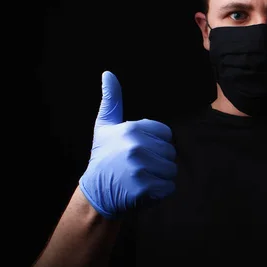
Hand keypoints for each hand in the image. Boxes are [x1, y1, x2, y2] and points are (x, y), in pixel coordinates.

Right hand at [79, 71, 176, 218]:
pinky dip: (160, 192)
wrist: (95, 193)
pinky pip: (169, 187)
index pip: (166, 134)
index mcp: (131, 128)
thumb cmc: (104, 156)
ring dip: (160, 177)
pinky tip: (143, 191)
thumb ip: (111, 99)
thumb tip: (108, 73)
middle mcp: (135, 146)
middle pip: (170, 152)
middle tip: (138, 167)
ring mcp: (139, 168)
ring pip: (171, 170)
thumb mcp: (105, 126)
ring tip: (141, 178)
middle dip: (159, 161)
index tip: (138, 151)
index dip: (156, 144)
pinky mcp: (144, 189)